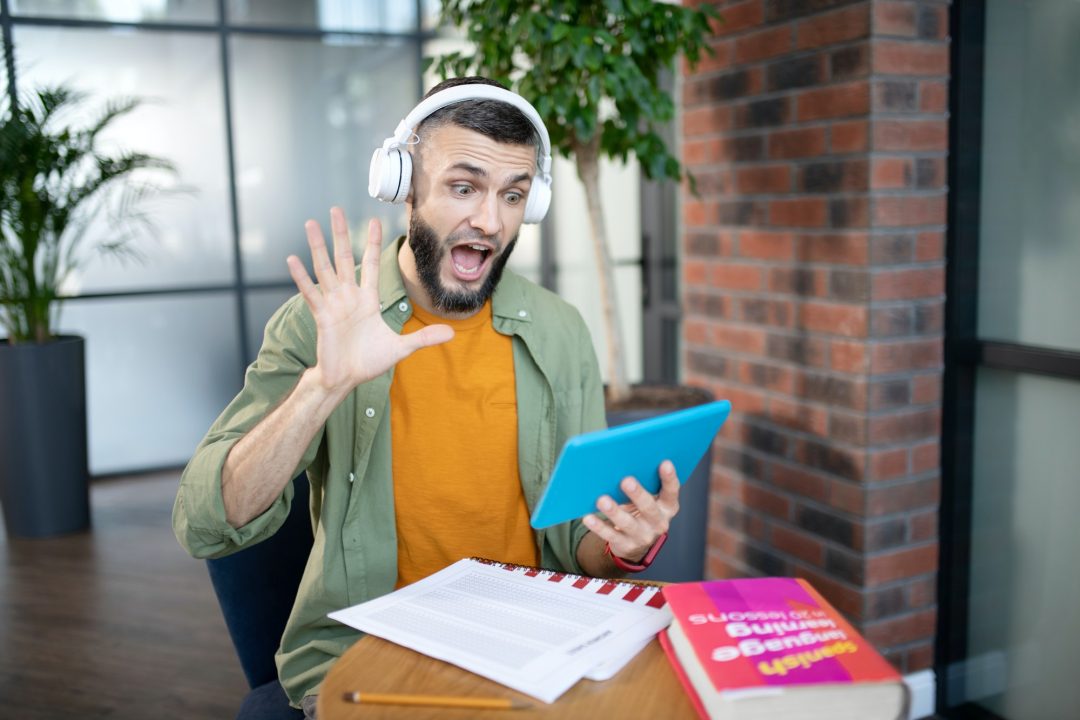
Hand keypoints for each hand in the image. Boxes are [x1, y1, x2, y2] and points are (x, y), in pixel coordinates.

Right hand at [286, 208, 453, 395]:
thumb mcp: (401, 348)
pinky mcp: (322, 316)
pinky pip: (311, 293)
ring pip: (325, 269)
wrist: (346, 379)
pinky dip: (301, 277)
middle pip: (344, 258)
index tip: (375, 220)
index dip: (372, 243)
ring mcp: (334, 304)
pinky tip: (292, 259)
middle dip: (341, 234)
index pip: (371, 265)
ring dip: (318, 246)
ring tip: (311, 223)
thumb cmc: (368, 362)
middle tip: (336, 209)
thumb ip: (424, 338)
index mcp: (367, 300)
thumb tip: (452, 333)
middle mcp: (349, 297)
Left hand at [582, 460, 679, 561]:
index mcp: (668, 507)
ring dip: (614, 511)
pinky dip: (599, 526)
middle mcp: (659, 522)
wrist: (636, 542)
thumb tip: (618, 467)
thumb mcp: (648, 499)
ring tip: (602, 500)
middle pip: (649, 508)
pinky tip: (588, 518)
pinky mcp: (627, 545)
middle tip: (626, 480)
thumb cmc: (640, 510)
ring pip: (628, 523)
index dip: (669, 478)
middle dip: (637, 494)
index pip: (671, 491)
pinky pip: (611, 535)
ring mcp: (644, 536)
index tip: (665, 462)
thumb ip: (642, 485)